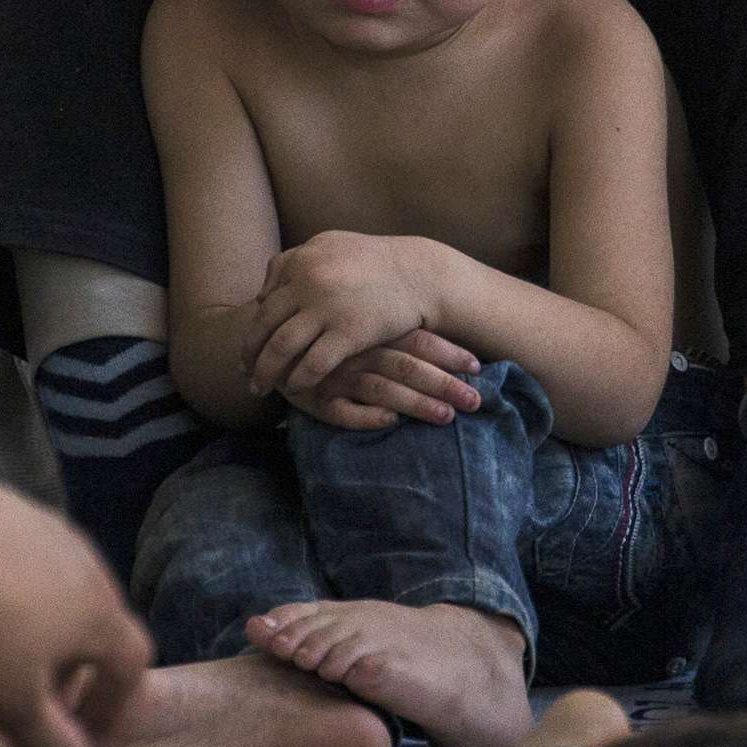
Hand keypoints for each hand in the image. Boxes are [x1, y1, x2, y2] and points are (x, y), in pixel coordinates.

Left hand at [0, 461, 152, 746]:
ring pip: (59, 586)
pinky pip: (22, 556)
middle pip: (96, 621)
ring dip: (41, 622)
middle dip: (73, 663)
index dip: (114, 699)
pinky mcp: (6, 507)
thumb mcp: (12, 700)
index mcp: (99, 613)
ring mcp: (46, 528)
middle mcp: (86, 564)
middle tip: (33, 693)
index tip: (79, 726)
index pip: (134, 661)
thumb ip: (50, 744)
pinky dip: (9, 586)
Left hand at [246, 233, 440, 403]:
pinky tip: (295, 389)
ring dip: (266, 372)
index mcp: (302, 260)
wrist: (421, 274)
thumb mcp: (333, 246)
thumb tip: (264, 292)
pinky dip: (299, 379)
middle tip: (243, 372)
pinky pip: (312, 363)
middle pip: (265, 325)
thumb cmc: (378, 263)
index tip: (248, 348)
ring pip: (281, 347)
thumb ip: (296, 262)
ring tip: (260, 387)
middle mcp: (309, 281)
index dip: (252, 328)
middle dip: (250, 353)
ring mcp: (327, 307)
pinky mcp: (349, 332)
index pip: (265, 301)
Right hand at [288, 331, 484, 430]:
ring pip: (382, 389)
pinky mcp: (317, 399)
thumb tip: (441, 346)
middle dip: (444, 384)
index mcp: (372, 329)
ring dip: (416, 404)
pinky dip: (367, 416)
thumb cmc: (327, 333)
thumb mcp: (360, 324)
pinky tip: (390, 422)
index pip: (417, 339)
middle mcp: (358, 350)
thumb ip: (395, 331)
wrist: (267, 337)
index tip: (478, 366)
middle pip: (407, 366)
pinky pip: (343, 412)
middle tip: (476, 400)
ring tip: (447, 417)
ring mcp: (337, 375)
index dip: (448, 352)